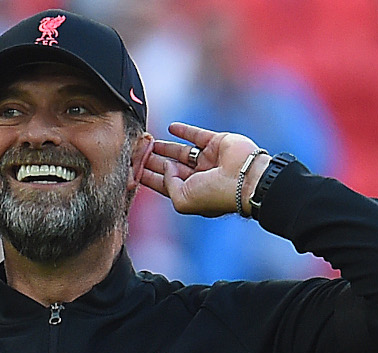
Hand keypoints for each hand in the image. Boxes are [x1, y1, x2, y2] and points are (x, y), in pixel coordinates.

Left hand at [141, 122, 269, 217]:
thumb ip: (168, 184)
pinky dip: (184, 130)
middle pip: (170, 167)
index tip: (132, 169)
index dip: (149, 177)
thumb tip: (166, 166)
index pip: (165, 184)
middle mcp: (199, 177)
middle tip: (136, 151)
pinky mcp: (216, 143)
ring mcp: (208, 160)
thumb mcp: (182, 199)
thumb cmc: (215, 195)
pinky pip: (196, 135)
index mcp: (192, 193)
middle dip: (153, 160)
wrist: (246, 180)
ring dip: (165, 146)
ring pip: (181, 151)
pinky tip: (171, 127)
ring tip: (149, 141)